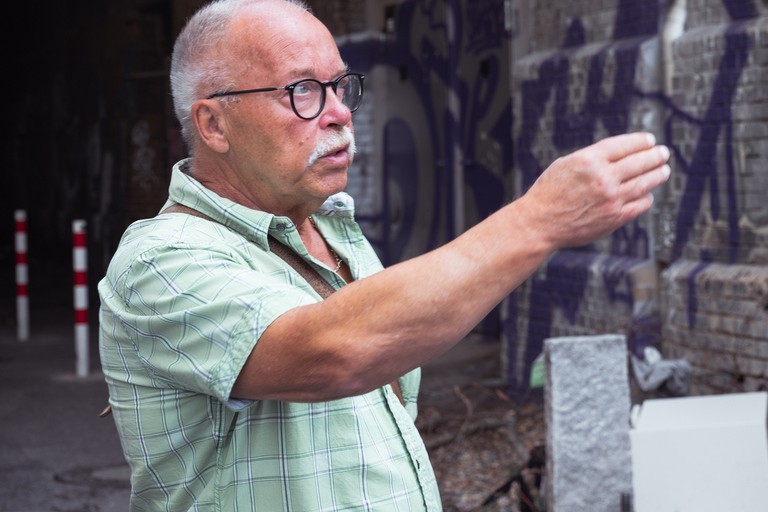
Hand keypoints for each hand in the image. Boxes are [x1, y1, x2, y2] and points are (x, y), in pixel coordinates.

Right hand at [520, 132, 669, 249]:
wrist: (539, 224)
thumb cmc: (549, 192)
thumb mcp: (566, 164)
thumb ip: (593, 158)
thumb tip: (621, 154)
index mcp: (589, 160)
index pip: (625, 145)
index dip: (641, 141)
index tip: (650, 141)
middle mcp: (603, 178)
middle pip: (640, 162)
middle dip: (656, 155)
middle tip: (663, 153)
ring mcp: (611, 199)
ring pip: (646, 182)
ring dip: (658, 174)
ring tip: (664, 170)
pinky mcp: (615, 218)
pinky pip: (641, 203)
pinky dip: (646, 197)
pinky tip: (646, 193)